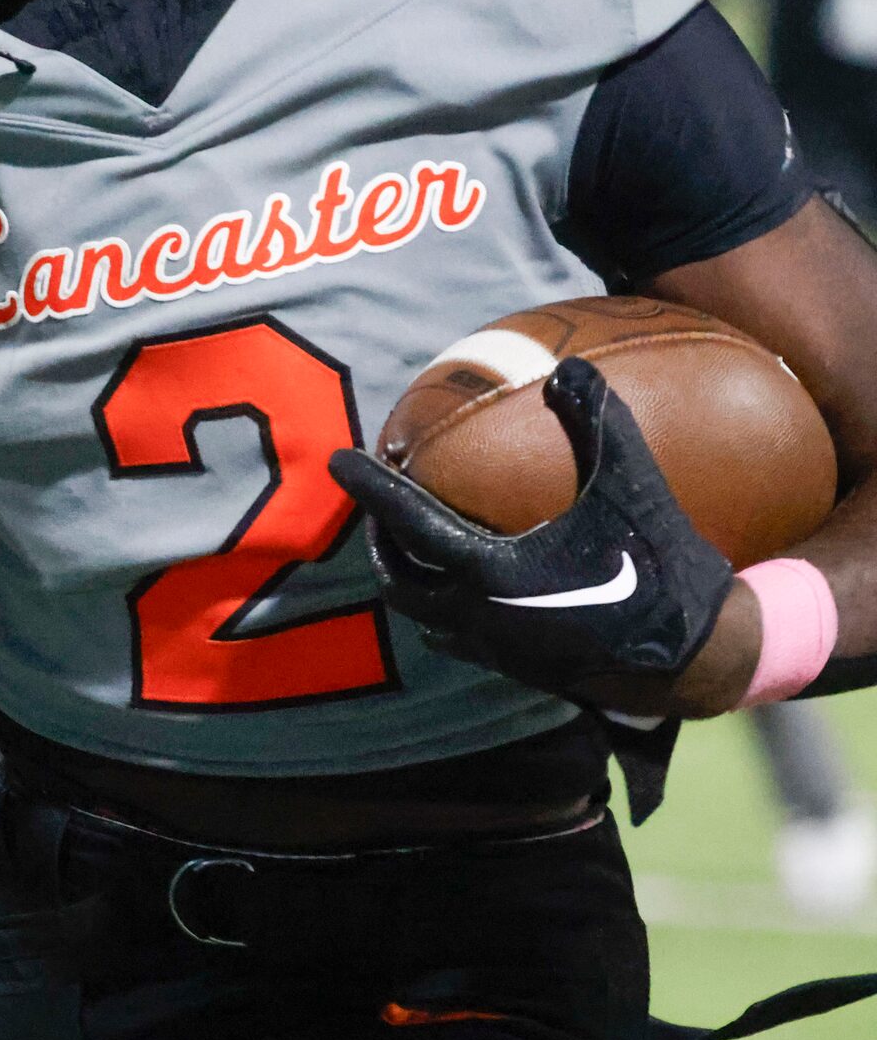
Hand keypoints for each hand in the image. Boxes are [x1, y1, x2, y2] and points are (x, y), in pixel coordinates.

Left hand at [329, 357, 737, 711]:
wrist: (702, 659)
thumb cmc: (664, 569)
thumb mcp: (634, 487)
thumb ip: (599, 424)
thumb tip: (570, 368)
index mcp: (494, 574)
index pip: (409, 523)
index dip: (371, 488)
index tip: (337, 459)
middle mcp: (481, 618)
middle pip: (399, 578)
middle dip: (380, 540)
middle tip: (378, 504)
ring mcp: (497, 651)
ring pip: (423, 616)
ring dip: (410, 578)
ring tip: (412, 543)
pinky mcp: (519, 671)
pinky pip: (458, 637)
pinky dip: (445, 606)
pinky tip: (467, 583)